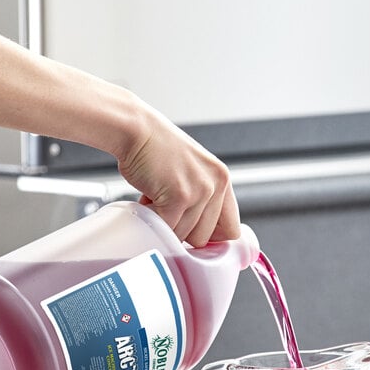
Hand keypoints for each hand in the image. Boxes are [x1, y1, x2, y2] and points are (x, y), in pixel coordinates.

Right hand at [117, 105, 240, 247]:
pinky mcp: (179, 196)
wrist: (137, 131)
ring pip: (184, 236)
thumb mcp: (191, 172)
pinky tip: (148, 200)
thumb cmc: (156, 152)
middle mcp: (216, 184)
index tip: (191, 233)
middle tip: (166, 210)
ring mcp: (199, 191)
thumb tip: (197, 235)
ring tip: (155, 199)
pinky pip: (167, 228)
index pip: (231, 230)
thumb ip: (201, 199)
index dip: (209, 237)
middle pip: (203, 238)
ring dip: (165, 224)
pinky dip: (153, 221)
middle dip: (181, 231)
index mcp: (222, 179)